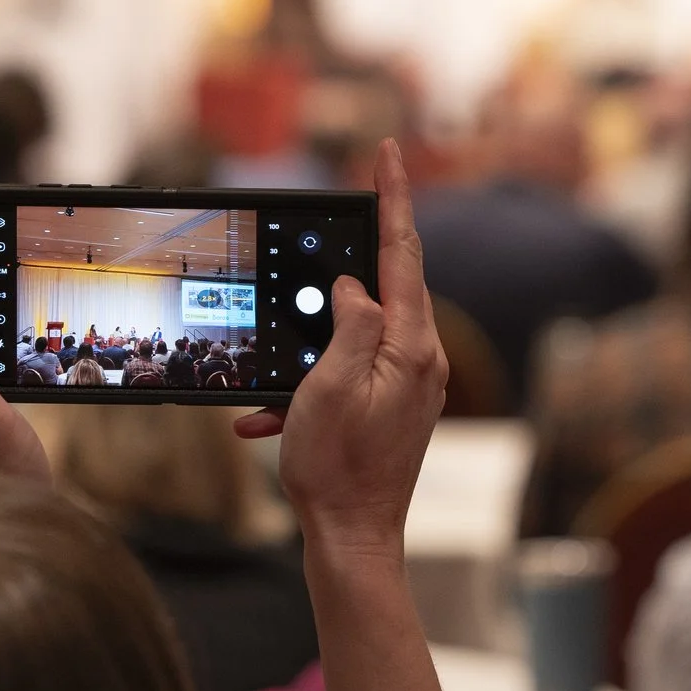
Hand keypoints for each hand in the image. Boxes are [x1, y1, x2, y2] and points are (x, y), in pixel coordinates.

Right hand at [237, 139, 446, 550]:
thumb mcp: (330, 386)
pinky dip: (308, 384)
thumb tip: (354, 285)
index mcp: (412, 346)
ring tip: (278, 384)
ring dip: (311, 343)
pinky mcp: (394, 404)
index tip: (390, 151)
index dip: (394, 197)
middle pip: (389, 284)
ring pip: (359, 330)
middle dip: (353, 258)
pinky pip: (349, 371)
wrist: (353, 540)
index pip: (404, 253)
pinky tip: (269, 417)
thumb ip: (349, 324)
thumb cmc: (337, 469)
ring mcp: (411, 383)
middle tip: (337, 215)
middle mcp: (421, 359)